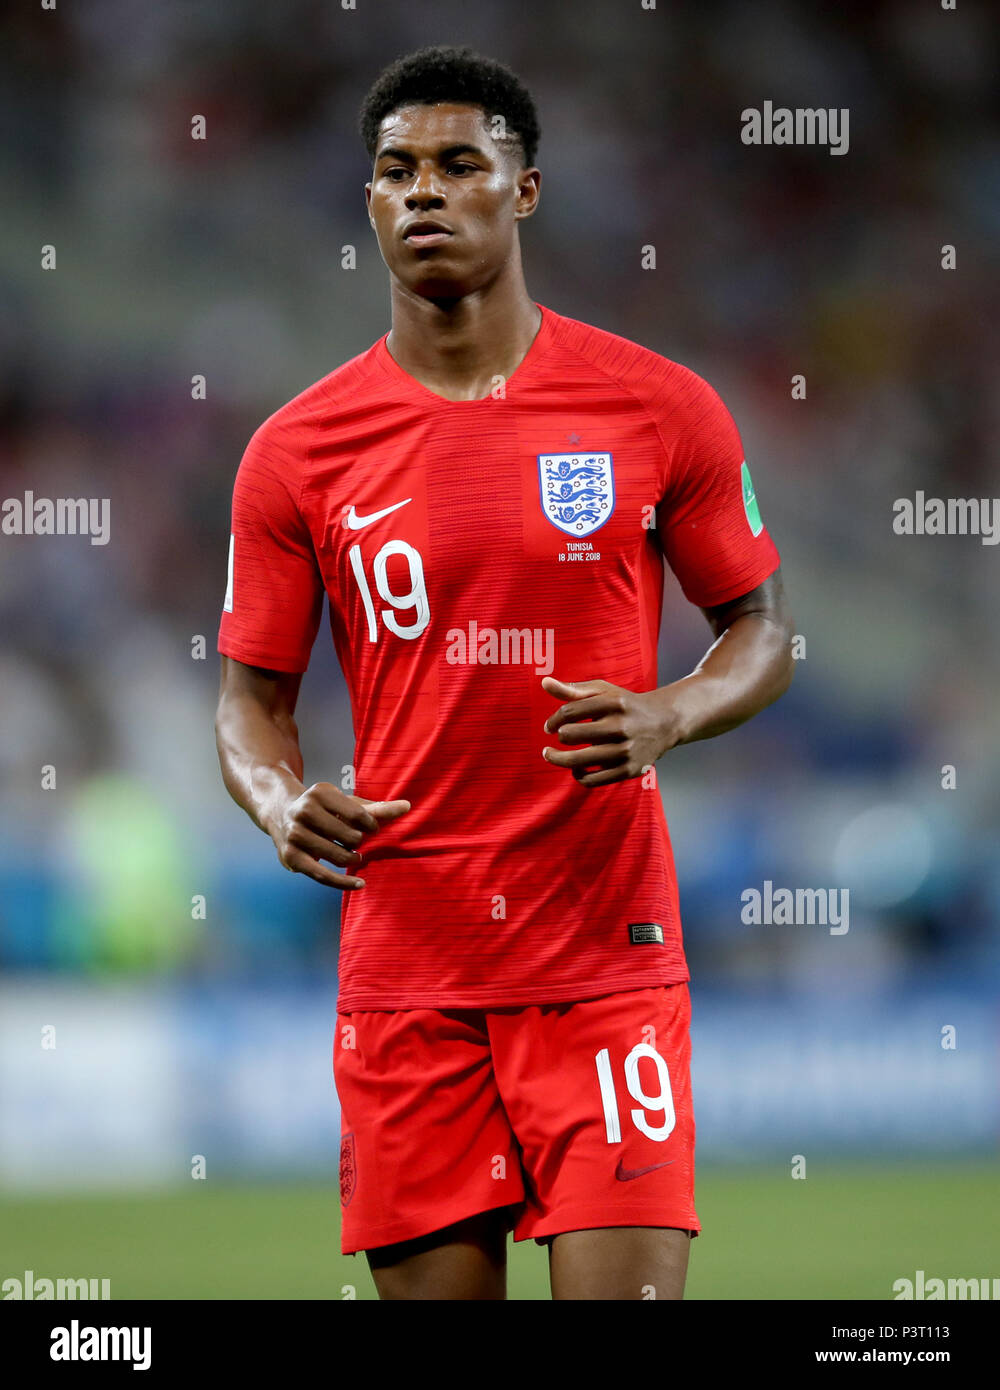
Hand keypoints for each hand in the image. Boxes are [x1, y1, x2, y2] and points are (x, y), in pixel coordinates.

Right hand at [268, 782, 410, 889]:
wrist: (280, 812)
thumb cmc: (323, 809)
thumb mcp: (345, 803)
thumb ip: (377, 808)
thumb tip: (408, 807)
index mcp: (320, 793)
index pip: (358, 814)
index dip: (371, 826)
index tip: (373, 829)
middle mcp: (304, 811)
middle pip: (350, 837)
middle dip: (359, 842)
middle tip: (355, 842)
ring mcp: (295, 835)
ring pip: (339, 857)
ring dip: (353, 859)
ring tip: (354, 856)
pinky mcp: (291, 857)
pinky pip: (323, 876)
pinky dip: (344, 882)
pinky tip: (360, 883)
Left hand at [541, 676, 676, 787]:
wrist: (665, 722)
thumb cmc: (626, 705)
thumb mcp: (604, 692)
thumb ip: (574, 689)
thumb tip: (544, 683)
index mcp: (613, 703)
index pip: (569, 712)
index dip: (553, 720)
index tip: (550, 726)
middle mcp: (620, 727)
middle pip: (571, 735)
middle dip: (558, 738)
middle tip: (555, 739)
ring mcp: (625, 751)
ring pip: (578, 761)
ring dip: (558, 759)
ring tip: (551, 755)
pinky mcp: (628, 770)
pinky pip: (592, 780)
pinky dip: (578, 775)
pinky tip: (576, 768)